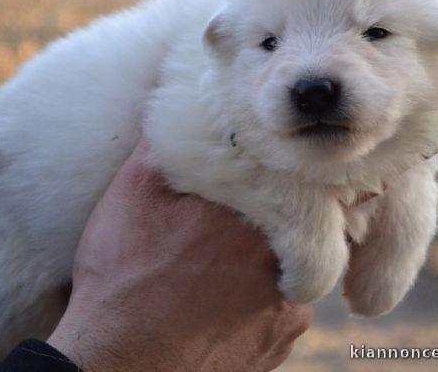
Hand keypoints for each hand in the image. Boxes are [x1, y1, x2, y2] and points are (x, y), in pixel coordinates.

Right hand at [48, 140, 312, 371]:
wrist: (120, 366)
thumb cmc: (121, 276)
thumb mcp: (135, 192)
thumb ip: (170, 141)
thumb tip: (184, 94)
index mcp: (256, 214)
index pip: (306, 175)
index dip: (297, 166)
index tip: (283, 164)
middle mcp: (285, 260)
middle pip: (317, 214)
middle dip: (293, 203)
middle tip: (254, 204)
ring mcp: (289, 306)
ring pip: (306, 257)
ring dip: (278, 247)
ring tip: (229, 252)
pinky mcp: (282, 338)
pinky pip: (291, 298)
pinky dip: (269, 286)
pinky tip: (229, 288)